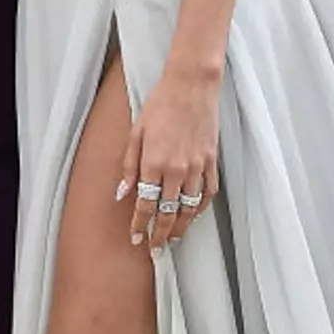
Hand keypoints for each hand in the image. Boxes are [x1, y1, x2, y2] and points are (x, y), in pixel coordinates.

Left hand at [119, 66, 219, 250]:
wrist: (191, 85)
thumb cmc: (160, 104)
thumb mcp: (135, 132)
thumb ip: (129, 166)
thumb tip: (122, 194)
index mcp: (154, 163)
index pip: (145, 205)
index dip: (140, 225)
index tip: (136, 238)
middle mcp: (176, 170)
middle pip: (168, 213)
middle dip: (160, 234)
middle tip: (155, 248)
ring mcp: (197, 167)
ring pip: (190, 208)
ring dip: (182, 226)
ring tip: (174, 237)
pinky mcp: (211, 161)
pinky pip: (208, 192)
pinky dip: (201, 207)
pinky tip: (193, 213)